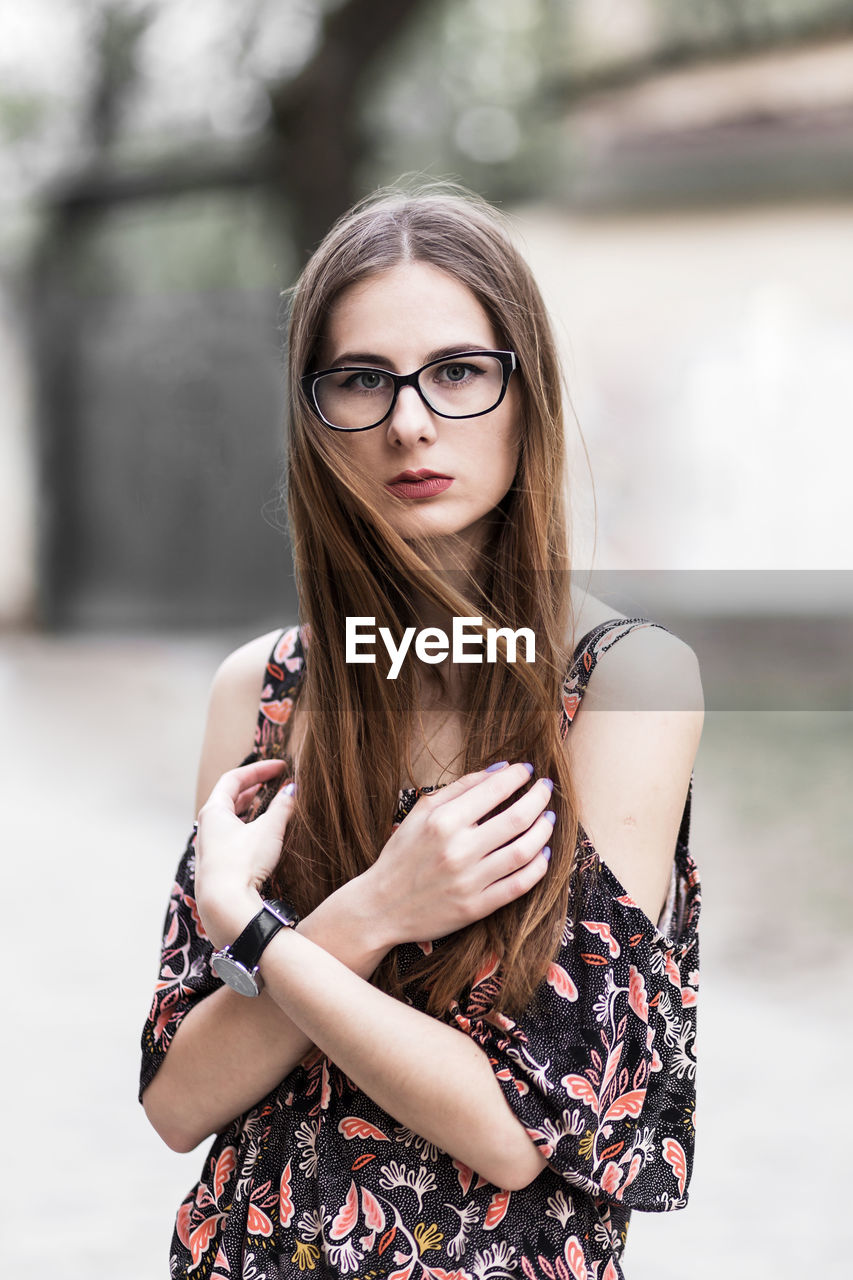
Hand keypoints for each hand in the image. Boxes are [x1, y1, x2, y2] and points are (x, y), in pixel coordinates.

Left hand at [194, 758, 292, 947]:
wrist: (225, 907)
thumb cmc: (242, 864)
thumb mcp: (269, 830)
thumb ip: (282, 807)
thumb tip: (293, 789)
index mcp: (213, 811)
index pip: (234, 778)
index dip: (259, 769)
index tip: (281, 766)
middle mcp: (206, 827)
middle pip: (229, 798)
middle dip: (253, 787)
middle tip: (274, 781)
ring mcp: (209, 848)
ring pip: (230, 819)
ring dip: (251, 809)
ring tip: (269, 804)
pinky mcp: (217, 866)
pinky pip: (232, 837)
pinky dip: (248, 828)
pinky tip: (262, 835)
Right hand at [360, 762, 554, 948]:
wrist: (381, 906)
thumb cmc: (402, 854)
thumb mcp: (421, 812)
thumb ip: (460, 788)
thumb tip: (500, 769)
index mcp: (442, 821)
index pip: (494, 790)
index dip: (518, 776)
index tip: (528, 770)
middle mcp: (457, 850)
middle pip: (517, 818)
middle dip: (539, 797)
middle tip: (546, 788)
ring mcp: (468, 881)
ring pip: (524, 851)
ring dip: (544, 831)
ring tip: (548, 818)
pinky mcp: (476, 908)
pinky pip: (519, 885)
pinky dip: (538, 867)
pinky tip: (543, 853)